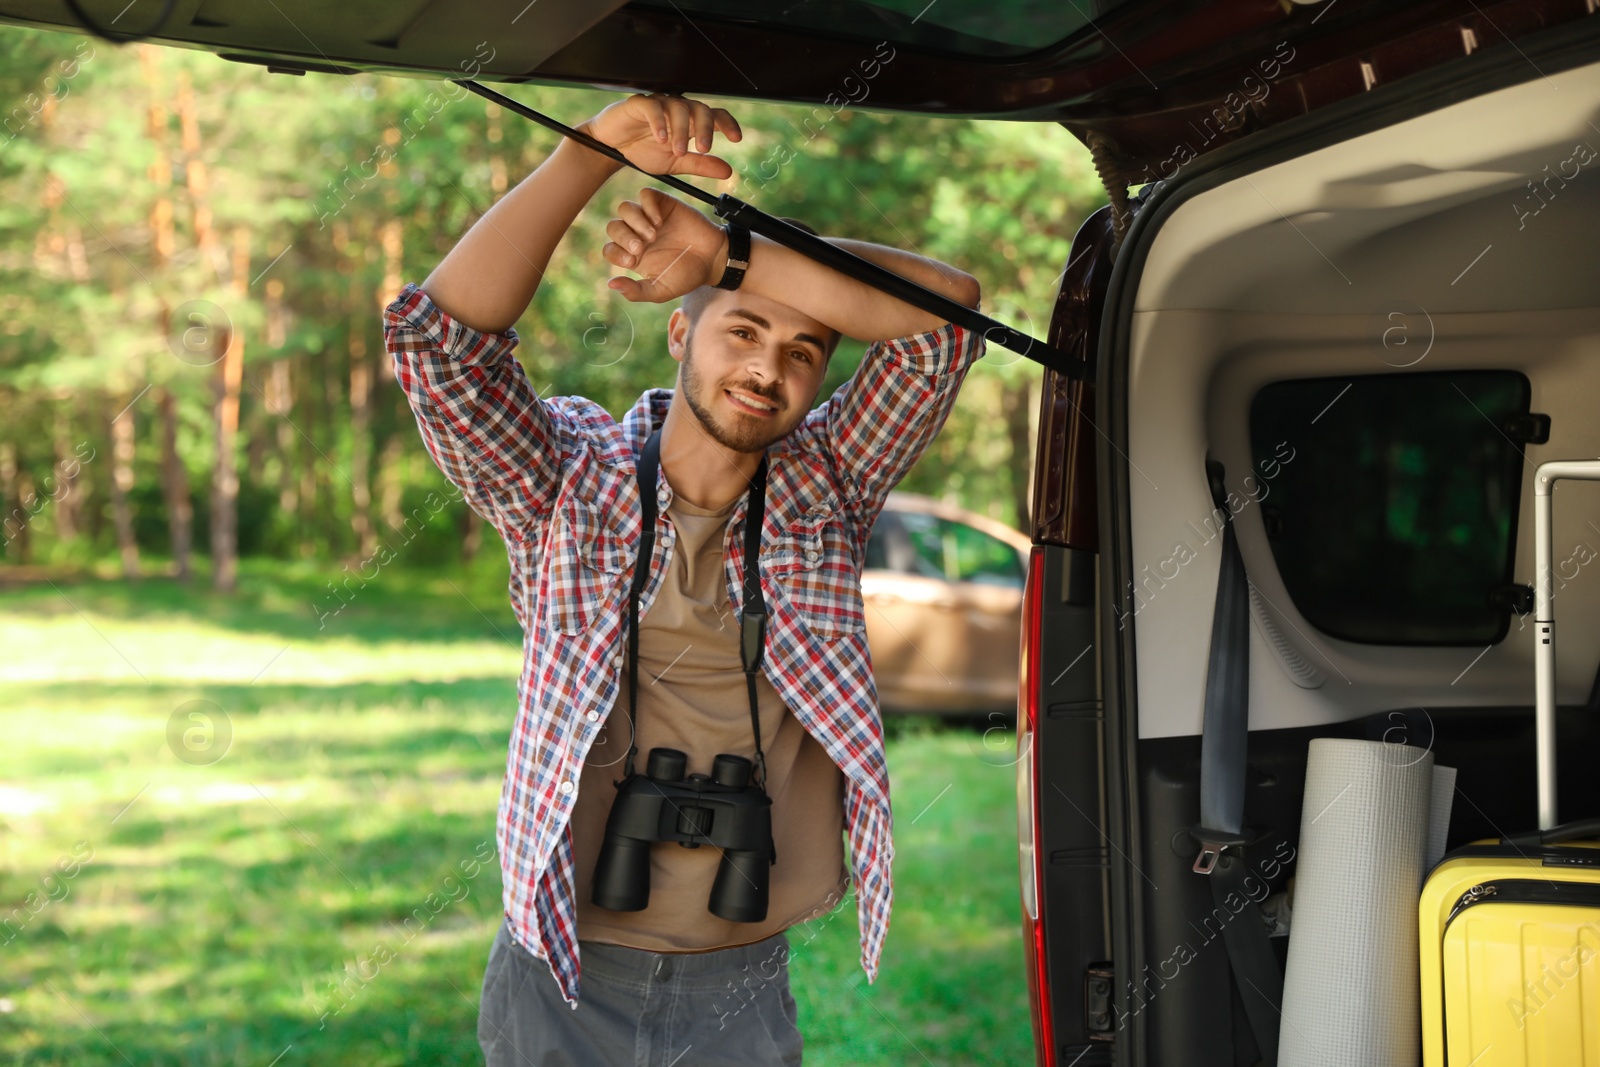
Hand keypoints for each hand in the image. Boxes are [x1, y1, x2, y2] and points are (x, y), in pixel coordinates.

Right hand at [581, 93, 741, 178]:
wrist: (610, 149)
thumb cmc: (642, 151)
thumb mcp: (675, 164)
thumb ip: (700, 165)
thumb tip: (728, 171)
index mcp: (689, 122)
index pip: (714, 115)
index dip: (727, 123)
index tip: (736, 138)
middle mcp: (677, 109)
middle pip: (699, 109)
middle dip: (705, 128)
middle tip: (704, 149)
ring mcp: (659, 104)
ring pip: (678, 107)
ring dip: (681, 131)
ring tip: (677, 151)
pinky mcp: (639, 103)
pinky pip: (653, 107)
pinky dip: (660, 122)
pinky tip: (661, 138)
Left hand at [603, 188, 728, 302]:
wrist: (712, 260)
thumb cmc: (686, 276)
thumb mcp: (660, 290)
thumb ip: (636, 291)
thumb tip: (610, 285)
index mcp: (633, 255)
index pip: (610, 249)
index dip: (616, 253)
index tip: (633, 261)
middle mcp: (637, 235)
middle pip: (614, 227)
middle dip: (623, 237)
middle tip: (640, 248)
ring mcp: (649, 217)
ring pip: (625, 209)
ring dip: (635, 221)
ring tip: (653, 234)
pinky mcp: (663, 204)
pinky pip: (645, 195)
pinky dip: (648, 206)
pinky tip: (660, 220)